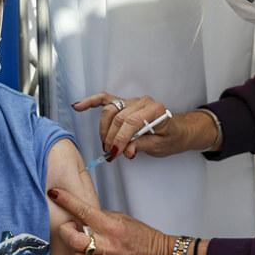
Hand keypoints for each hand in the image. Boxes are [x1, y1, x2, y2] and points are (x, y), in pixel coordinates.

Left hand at [48, 188, 174, 254]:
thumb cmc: (142, 236)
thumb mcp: (123, 218)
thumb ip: (102, 216)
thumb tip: (83, 214)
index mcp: (112, 226)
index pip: (84, 211)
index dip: (67, 200)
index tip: (55, 193)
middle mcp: (107, 244)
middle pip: (74, 239)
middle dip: (65, 230)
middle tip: (69, 227)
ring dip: (73, 248)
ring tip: (80, 243)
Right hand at [72, 92, 192, 159]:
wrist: (176, 131)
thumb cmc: (169, 138)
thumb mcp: (159, 146)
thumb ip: (142, 146)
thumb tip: (127, 151)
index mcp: (155, 109)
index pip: (131, 122)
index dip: (121, 139)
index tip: (115, 153)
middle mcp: (143, 101)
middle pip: (118, 117)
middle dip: (111, 138)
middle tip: (110, 154)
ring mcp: (132, 101)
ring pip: (110, 111)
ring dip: (104, 129)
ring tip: (106, 145)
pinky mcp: (124, 103)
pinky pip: (105, 99)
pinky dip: (92, 102)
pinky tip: (78, 106)